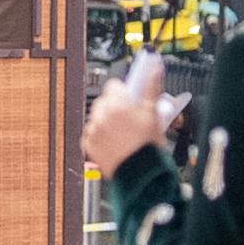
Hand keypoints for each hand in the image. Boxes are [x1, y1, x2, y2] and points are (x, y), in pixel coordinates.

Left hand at [82, 59, 169, 174]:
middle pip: (105, 100)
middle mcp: (101, 115)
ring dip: (107, 120)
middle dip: (115, 106)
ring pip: (98, 116)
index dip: (124, 91)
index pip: (114, 85)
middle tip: (129, 117)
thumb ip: (152, 87)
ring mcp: (93, 130)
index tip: (131, 98)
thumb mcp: (154, 114)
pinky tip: (114, 141)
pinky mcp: (88, 144)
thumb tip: (155, 69)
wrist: (140, 175)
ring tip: (123, 132)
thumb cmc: (148, 147)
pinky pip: (91, 133)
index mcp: (118, 104)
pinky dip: (100, 135)